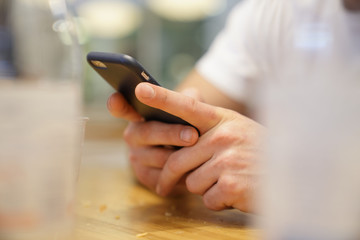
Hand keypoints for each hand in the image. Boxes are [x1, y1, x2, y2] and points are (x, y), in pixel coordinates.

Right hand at [107, 92, 198, 191]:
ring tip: (199, 153)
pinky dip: (180, 173)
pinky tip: (194, 168)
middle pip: (148, 133)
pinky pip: (163, 177)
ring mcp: (137, 157)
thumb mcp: (189, 107)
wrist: (193, 154)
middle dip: (171, 134)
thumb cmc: (188, 124)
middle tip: (192, 135)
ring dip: (179, 156)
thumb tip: (192, 96)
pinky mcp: (146, 177)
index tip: (116, 98)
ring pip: (158, 158)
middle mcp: (133, 135)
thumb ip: (188, 99)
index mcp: (139, 114)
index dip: (118, 104)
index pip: (122, 107)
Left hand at [135, 82, 264, 211]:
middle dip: (169, 177)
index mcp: (221, 120)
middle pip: (178, 160)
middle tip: (164, 186)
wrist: (293, 171)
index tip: (140, 90)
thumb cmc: (258, 151)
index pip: (187, 107)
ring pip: (192, 182)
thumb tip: (176, 140)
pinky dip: (217, 200)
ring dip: (204, 187)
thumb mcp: (236, 129)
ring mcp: (227, 159)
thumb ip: (207, 129)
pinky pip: (207, 198)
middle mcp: (223, 136)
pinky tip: (235, 191)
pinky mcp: (232, 184)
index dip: (162, 98)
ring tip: (226, 180)